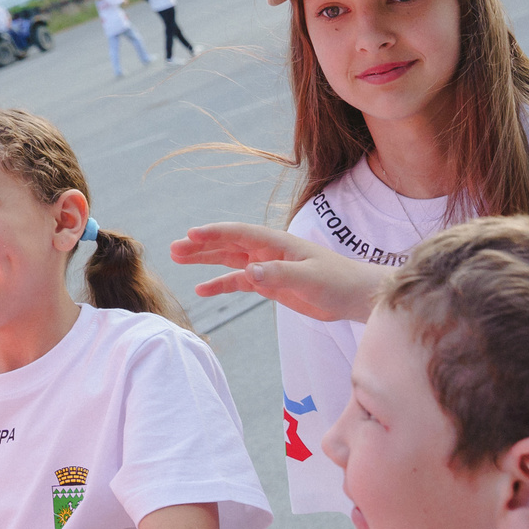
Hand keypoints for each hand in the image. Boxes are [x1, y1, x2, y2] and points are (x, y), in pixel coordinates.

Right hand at [170, 222, 381, 322]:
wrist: (354, 296)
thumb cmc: (337, 281)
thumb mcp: (309, 277)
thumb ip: (278, 274)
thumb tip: (249, 271)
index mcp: (276, 243)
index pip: (238, 233)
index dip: (214, 233)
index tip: (190, 234)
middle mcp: (267, 251)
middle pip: (227, 244)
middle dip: (201, 245)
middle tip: (173, 248)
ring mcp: (266, 266)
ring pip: (228, 260)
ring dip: (205, 260)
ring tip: (178, 259)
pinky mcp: (270, 284)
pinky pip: (239, 282)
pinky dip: (220, 284)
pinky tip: (202, 290)